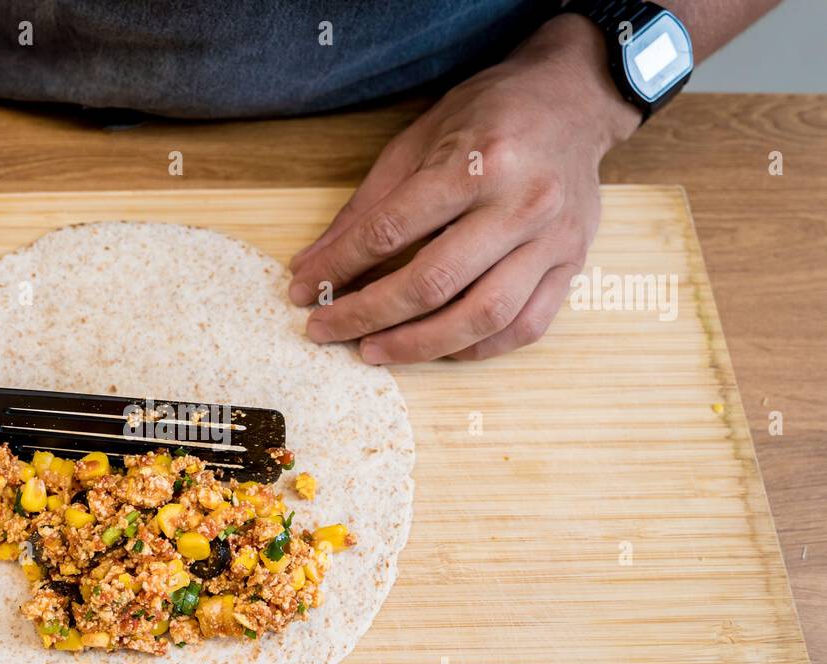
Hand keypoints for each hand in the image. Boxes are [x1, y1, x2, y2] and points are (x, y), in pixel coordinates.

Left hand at [288, 14, 640, 362]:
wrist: (573, 100)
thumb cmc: (489, 116)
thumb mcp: (417, 142)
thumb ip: (365, 208)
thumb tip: (311, 265)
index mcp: (478, 162)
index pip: (391, 231)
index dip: (339, 267)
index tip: (302, 291)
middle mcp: (521, 204)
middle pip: (434, 283)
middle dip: (367, 315)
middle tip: (325, 330)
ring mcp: (553, 240)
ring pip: (481, 316)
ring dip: (418, 345)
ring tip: (374, 351)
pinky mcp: (572, 265)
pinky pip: (523, 328)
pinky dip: (475, 348)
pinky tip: (436, 348)